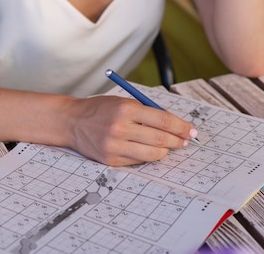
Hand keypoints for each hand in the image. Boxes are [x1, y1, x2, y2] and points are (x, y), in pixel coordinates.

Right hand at [66, 95, 196, 165]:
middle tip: (185, 141)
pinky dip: (148, 156)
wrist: (72, 121)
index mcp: (126, 108)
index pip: (163, 119)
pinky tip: (149, 151)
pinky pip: (138, 161)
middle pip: (160, 138)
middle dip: (178, 141)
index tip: (191, 130)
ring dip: (166, 151)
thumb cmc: (101, 109)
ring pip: (152, 154)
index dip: (181, 126)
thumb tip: (174, 125)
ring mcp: (115, 146)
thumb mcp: (124, 102)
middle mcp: (120, 127)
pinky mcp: (111, 160)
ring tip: (169, 147)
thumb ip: (147, 112)